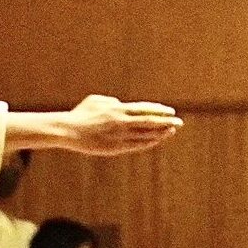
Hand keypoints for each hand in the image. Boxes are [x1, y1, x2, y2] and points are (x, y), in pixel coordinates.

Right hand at [56, 95, 181, 155]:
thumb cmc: (80, 114)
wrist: (68, 131)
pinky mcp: (116, 147)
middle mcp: (121, 122)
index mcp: (117, 109)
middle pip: (149, 122)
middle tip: (179, 122)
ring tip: (171, 131)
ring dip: (160, 133)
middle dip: (166, 122)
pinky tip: (157, 141)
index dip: (159, 110)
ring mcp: (119, 136)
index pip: (144, 109)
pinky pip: (137, 145)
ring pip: (145, 135)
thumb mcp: (96, 100)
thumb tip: (120, 104)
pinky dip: (148, 142)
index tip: (171, 111)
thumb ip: (111, 101)